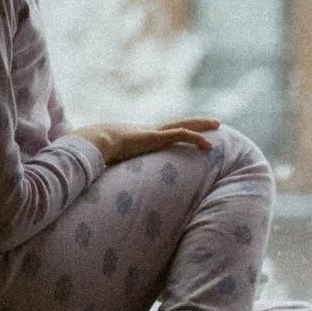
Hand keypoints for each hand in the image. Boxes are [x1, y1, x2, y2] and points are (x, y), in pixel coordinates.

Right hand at [72, 117, 218, 165]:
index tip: (188, 133)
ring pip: (184, 124)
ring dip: (201, 125)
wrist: (95, 142)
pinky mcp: (157, 136)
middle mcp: (150, 131)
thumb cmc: (98, 153)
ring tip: (217, 126)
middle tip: (212, 122)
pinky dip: (197, 138)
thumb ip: (114, 171)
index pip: (164, 132)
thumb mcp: (110, 162)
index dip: (177, 131)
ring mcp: (154, 132)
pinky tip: (208, 146)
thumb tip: (108, 188)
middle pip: (178, 123)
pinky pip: (182, 134)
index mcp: (141, 137)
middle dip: (195, 122)